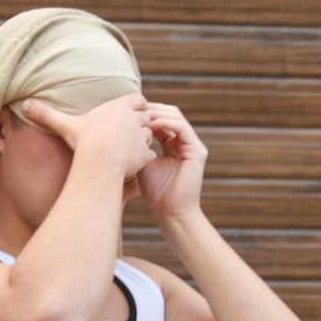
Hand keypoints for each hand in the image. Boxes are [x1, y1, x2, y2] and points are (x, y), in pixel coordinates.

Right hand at [21, 94, 156, 180]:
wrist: (97, 163)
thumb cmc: (83, 141)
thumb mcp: (65, 124)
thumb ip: (47, 114)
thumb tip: (24, 104)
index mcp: (120, 106)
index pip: (138, 99)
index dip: (135, 107)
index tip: (125, 116)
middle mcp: (135, 118)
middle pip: (146, 117)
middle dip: (138, 125)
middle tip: (124, 137)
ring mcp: (142, 136)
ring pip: (148, 136)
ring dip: (140, 142)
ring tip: (126, 151)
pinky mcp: (145, 154)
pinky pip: (149, 155)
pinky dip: (143, 159)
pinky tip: (130, 164)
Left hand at [137, 103, 206, 220]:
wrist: (170, 212)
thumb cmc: (156, 192)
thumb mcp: (143, 162)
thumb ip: (139, 145)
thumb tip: (123, 129)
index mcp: (173, 145)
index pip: (161, 120)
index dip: (145, 114)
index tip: (127, 111)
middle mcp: (185, 142)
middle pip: (170, 113)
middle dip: (151, 109)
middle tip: (133, 108)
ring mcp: (193, 146)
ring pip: (176, 117)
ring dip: (157, 114)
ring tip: (141, 115)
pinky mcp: (197, 151)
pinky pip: (182, 128)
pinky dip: (166, 123)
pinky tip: (150, 125)